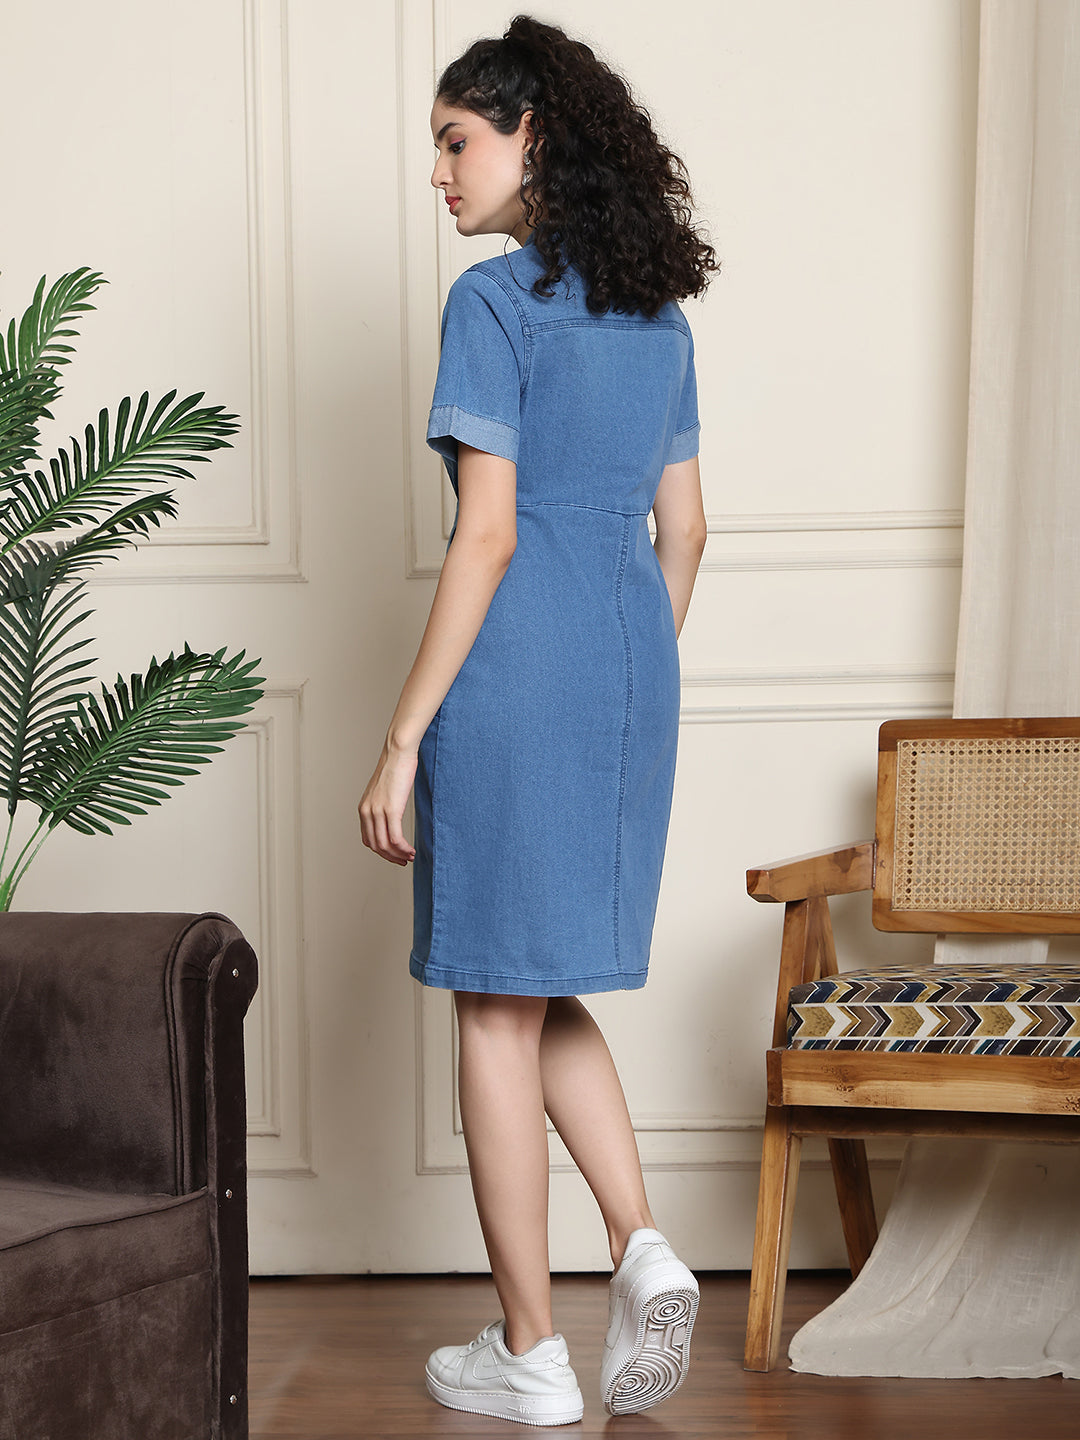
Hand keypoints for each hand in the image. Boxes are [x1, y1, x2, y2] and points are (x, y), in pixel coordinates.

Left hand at [359, 742, 417, 865]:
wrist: (398, 752)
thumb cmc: (396, 767)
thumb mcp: (385, 789)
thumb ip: (385, 804)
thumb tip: (394, 814)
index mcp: (364, 808)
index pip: (368, 839)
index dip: (381, 851)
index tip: (394, 854)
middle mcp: (367, 812)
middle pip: (375, 845)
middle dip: (390, 857)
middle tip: (404, 860)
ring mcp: (378, 812)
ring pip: (385, 845)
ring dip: (398, 855)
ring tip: (410, 857)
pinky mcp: (391, 810)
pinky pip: (395, 838)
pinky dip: (403, 849)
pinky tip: (411, 851)